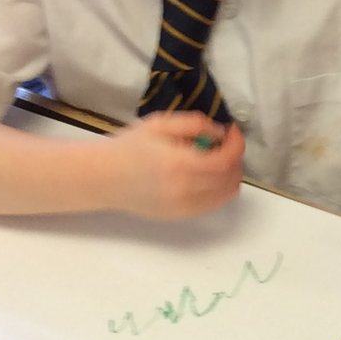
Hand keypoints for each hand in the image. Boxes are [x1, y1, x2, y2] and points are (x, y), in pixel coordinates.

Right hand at [106, 112, 245, 218]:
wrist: (104, 177)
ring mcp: (184, 207)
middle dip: (235, 157)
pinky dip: (219, 188)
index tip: (232, 131)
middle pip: (230, 177)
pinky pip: (213, 204)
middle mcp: (185, 189)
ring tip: (215, 159)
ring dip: (230, 174)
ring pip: (226, 194)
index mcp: (180, 164)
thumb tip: (220, 133)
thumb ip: (194, 124)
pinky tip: (205, 175)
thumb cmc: (130, 147)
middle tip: (223, 143)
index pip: (225, 160)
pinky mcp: (180, 216)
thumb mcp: (160, 123)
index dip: (236, 144)